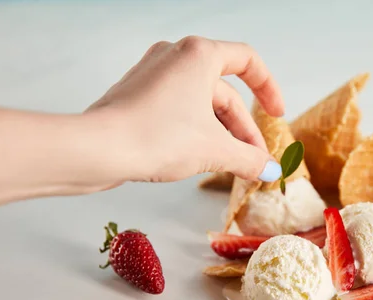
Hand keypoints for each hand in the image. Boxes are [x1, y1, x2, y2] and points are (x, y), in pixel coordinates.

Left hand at [86, 36, 284, 183]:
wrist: (97, 149)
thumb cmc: (156, 137)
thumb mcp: (215, 150)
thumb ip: (250, 159)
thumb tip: (271, 172)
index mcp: (199, 54)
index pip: (248, 61)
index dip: (268, 89)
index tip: (275, 115)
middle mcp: (175, 56)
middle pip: (224, 92)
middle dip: (243, 130)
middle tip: (255, 162)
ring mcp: (153, 74)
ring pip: (201, 103)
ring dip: (221, 134)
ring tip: (232, 166)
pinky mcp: (138, 94)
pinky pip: (178, 108)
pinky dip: (196, 130)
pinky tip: (201, 158)